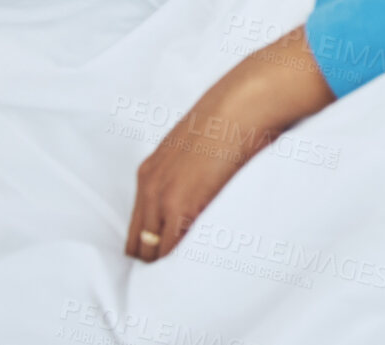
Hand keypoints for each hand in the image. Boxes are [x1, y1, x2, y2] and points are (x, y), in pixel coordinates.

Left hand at [125, 25, 335, 261]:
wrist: (246, 100)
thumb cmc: (239, 118)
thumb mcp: (207, 145)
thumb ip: (200, 171)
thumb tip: (217, 186)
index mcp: (152, 171)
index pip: (139, 226)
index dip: (155, 246)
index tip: (173, 260)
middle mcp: (150, 186)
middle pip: (137, 244)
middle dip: (156, 264)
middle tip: (179, 281)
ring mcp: (162, 197)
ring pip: (151, 252)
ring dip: (168, 268)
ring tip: (189, 283)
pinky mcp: (181, 206)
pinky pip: (170, 250)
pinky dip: (180, 266)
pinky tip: (197, 272)